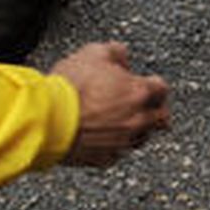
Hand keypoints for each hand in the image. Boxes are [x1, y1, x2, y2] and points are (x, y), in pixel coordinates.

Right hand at [50, 42, 170, 166]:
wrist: (48, 119)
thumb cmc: (70, 87)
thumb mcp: (93, 53)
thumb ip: (114, 51)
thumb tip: (122, 54)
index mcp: (138, 93)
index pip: (162, 88)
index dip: (153, 84)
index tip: (145, 84)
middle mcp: (137, 120)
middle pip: (161, 118)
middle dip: (155, 111)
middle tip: (144, 107)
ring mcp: (123, 142)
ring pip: (141, 139)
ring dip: (136, 130)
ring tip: (121, 122)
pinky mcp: (105, 158)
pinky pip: (117, 153)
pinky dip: (112, 145)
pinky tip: (101, 137)